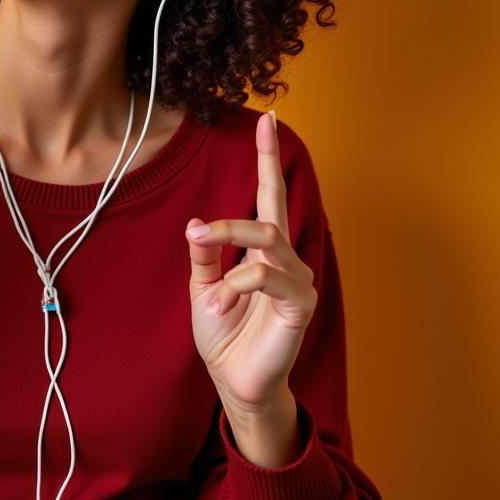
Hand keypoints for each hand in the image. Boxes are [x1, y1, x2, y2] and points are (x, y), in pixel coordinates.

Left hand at [186, 112, 317, 416]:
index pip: (270, 194)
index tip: (268, 118)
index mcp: (262, 250)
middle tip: (199, 235)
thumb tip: (197, 223)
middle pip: (268, 213)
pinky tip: (222, 306)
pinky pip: (268, 275)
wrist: (233, 381)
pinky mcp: (301, 303)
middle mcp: (285, 258)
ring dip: (230, 250)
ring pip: (267, 238)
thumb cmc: (223, 333)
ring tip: (207, 288)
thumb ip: (205, 254)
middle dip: (230, 222)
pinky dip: (238, 286)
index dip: (268, 157)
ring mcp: (297, 280)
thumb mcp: (202, 285)